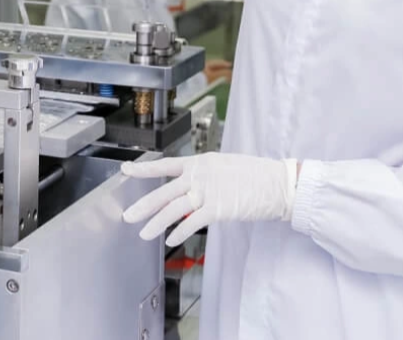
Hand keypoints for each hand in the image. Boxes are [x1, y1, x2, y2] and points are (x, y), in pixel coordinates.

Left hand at [121, 153, 296, 247]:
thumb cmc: (254, 175)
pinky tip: (170, 239)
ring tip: (143, 233)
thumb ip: (203, 175)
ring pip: (173, 209)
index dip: (144, 169)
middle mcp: (199, 175)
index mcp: (199, 162)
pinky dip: (179, 232)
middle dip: (143, 205)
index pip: (164, 165)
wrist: (277, 183)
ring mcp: (207, 191)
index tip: (125, 170)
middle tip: (128, 215)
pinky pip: (192, 222)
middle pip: (163, 192)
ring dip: (156, 223)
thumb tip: (190, 185)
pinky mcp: (218, 208)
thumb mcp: (223, 166)